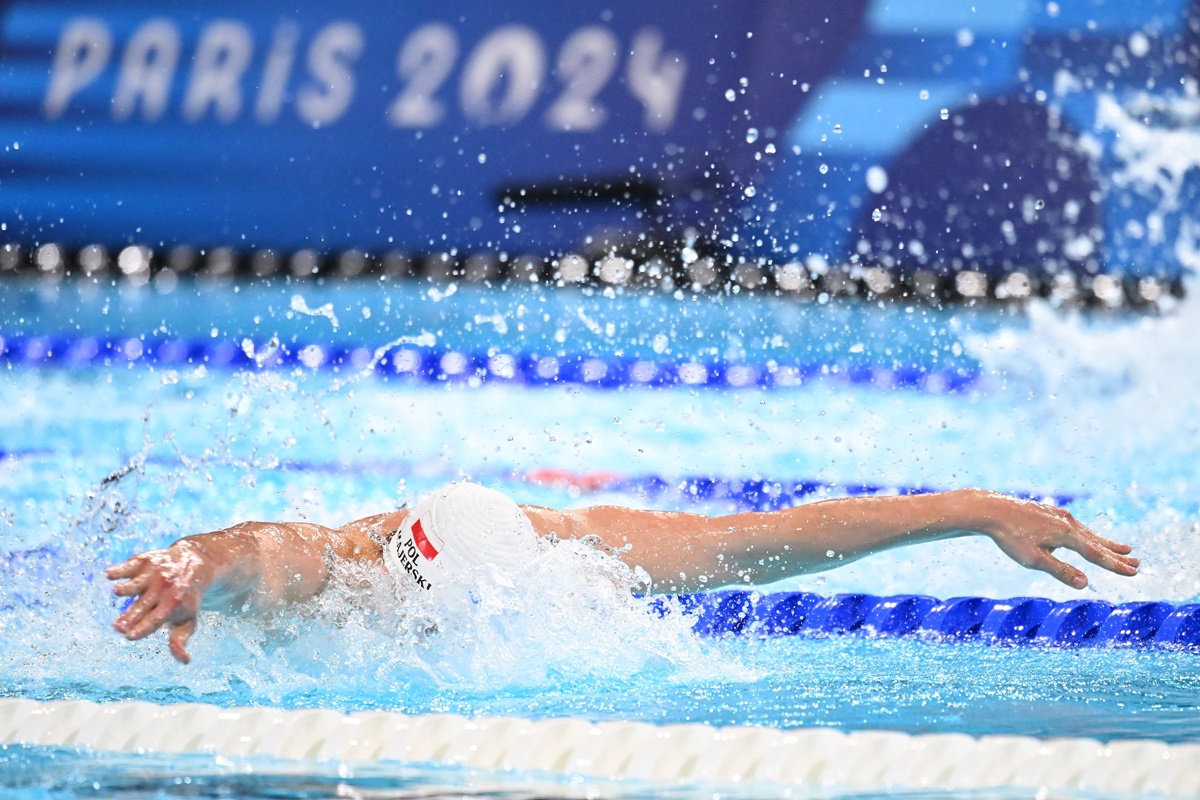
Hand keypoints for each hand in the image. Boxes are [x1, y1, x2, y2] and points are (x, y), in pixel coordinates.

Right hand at [105, 542, 213, 663]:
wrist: (195, 563)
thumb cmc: (186, 599)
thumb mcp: (188, 620)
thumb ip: (179, 640)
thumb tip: (185, 661)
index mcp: (173, 605)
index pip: (156, 619)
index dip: (143, 627)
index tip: (130, 636)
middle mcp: (164, 588)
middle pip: (144, 605)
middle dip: (131, 615)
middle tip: (117, 626)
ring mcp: (154, 573)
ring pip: (138, 583)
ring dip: (128, 587)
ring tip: (117, 592)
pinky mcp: (146, 560)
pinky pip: (132, 565)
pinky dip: (121, 569)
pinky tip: (109, 575)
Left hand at [971, 491, 1138, 588]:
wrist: (991, 510)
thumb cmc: (1010, 537)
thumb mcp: (1033, 559)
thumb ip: (1060, 570)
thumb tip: (1085, 584)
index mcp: (1066, 534)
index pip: (1096, 554)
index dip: (1115, 565)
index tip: (1134, 573)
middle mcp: (1068, 522)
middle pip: (1097, 542)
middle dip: (1117, 554)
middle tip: (1137, 563)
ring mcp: (1059, 515)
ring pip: (1087, 533)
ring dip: (1106, 542)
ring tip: (1124, 549)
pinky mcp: (1050, 512)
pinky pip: (1075, 526)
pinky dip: (1088, 535)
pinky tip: (1088, 537)